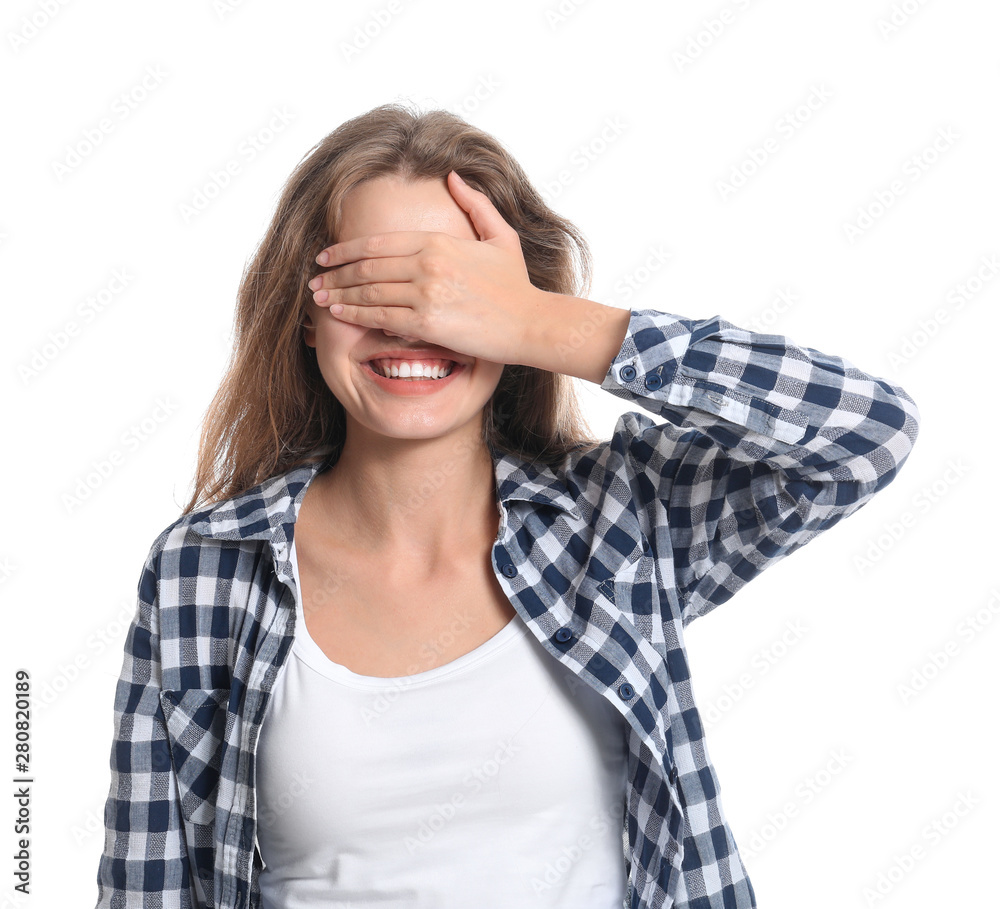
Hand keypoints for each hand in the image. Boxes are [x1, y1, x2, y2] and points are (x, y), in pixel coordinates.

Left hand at [308, 171, 546, 366]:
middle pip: (367, 266)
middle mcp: (427, 264)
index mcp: (438, 241)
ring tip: (319, 298)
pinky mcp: (426, 323)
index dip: (346, 249)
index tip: (326, 255)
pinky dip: (356, 315)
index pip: (378, 243)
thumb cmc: (517, 286)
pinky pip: (380, 317)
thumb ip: (475, 204)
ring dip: (339, 294)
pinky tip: (340, 314)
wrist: (532, 322)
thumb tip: (452, 176)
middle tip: (314, 279)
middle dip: (335, 273)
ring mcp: (425, 293)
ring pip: (368, 291)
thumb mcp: (501, 237)